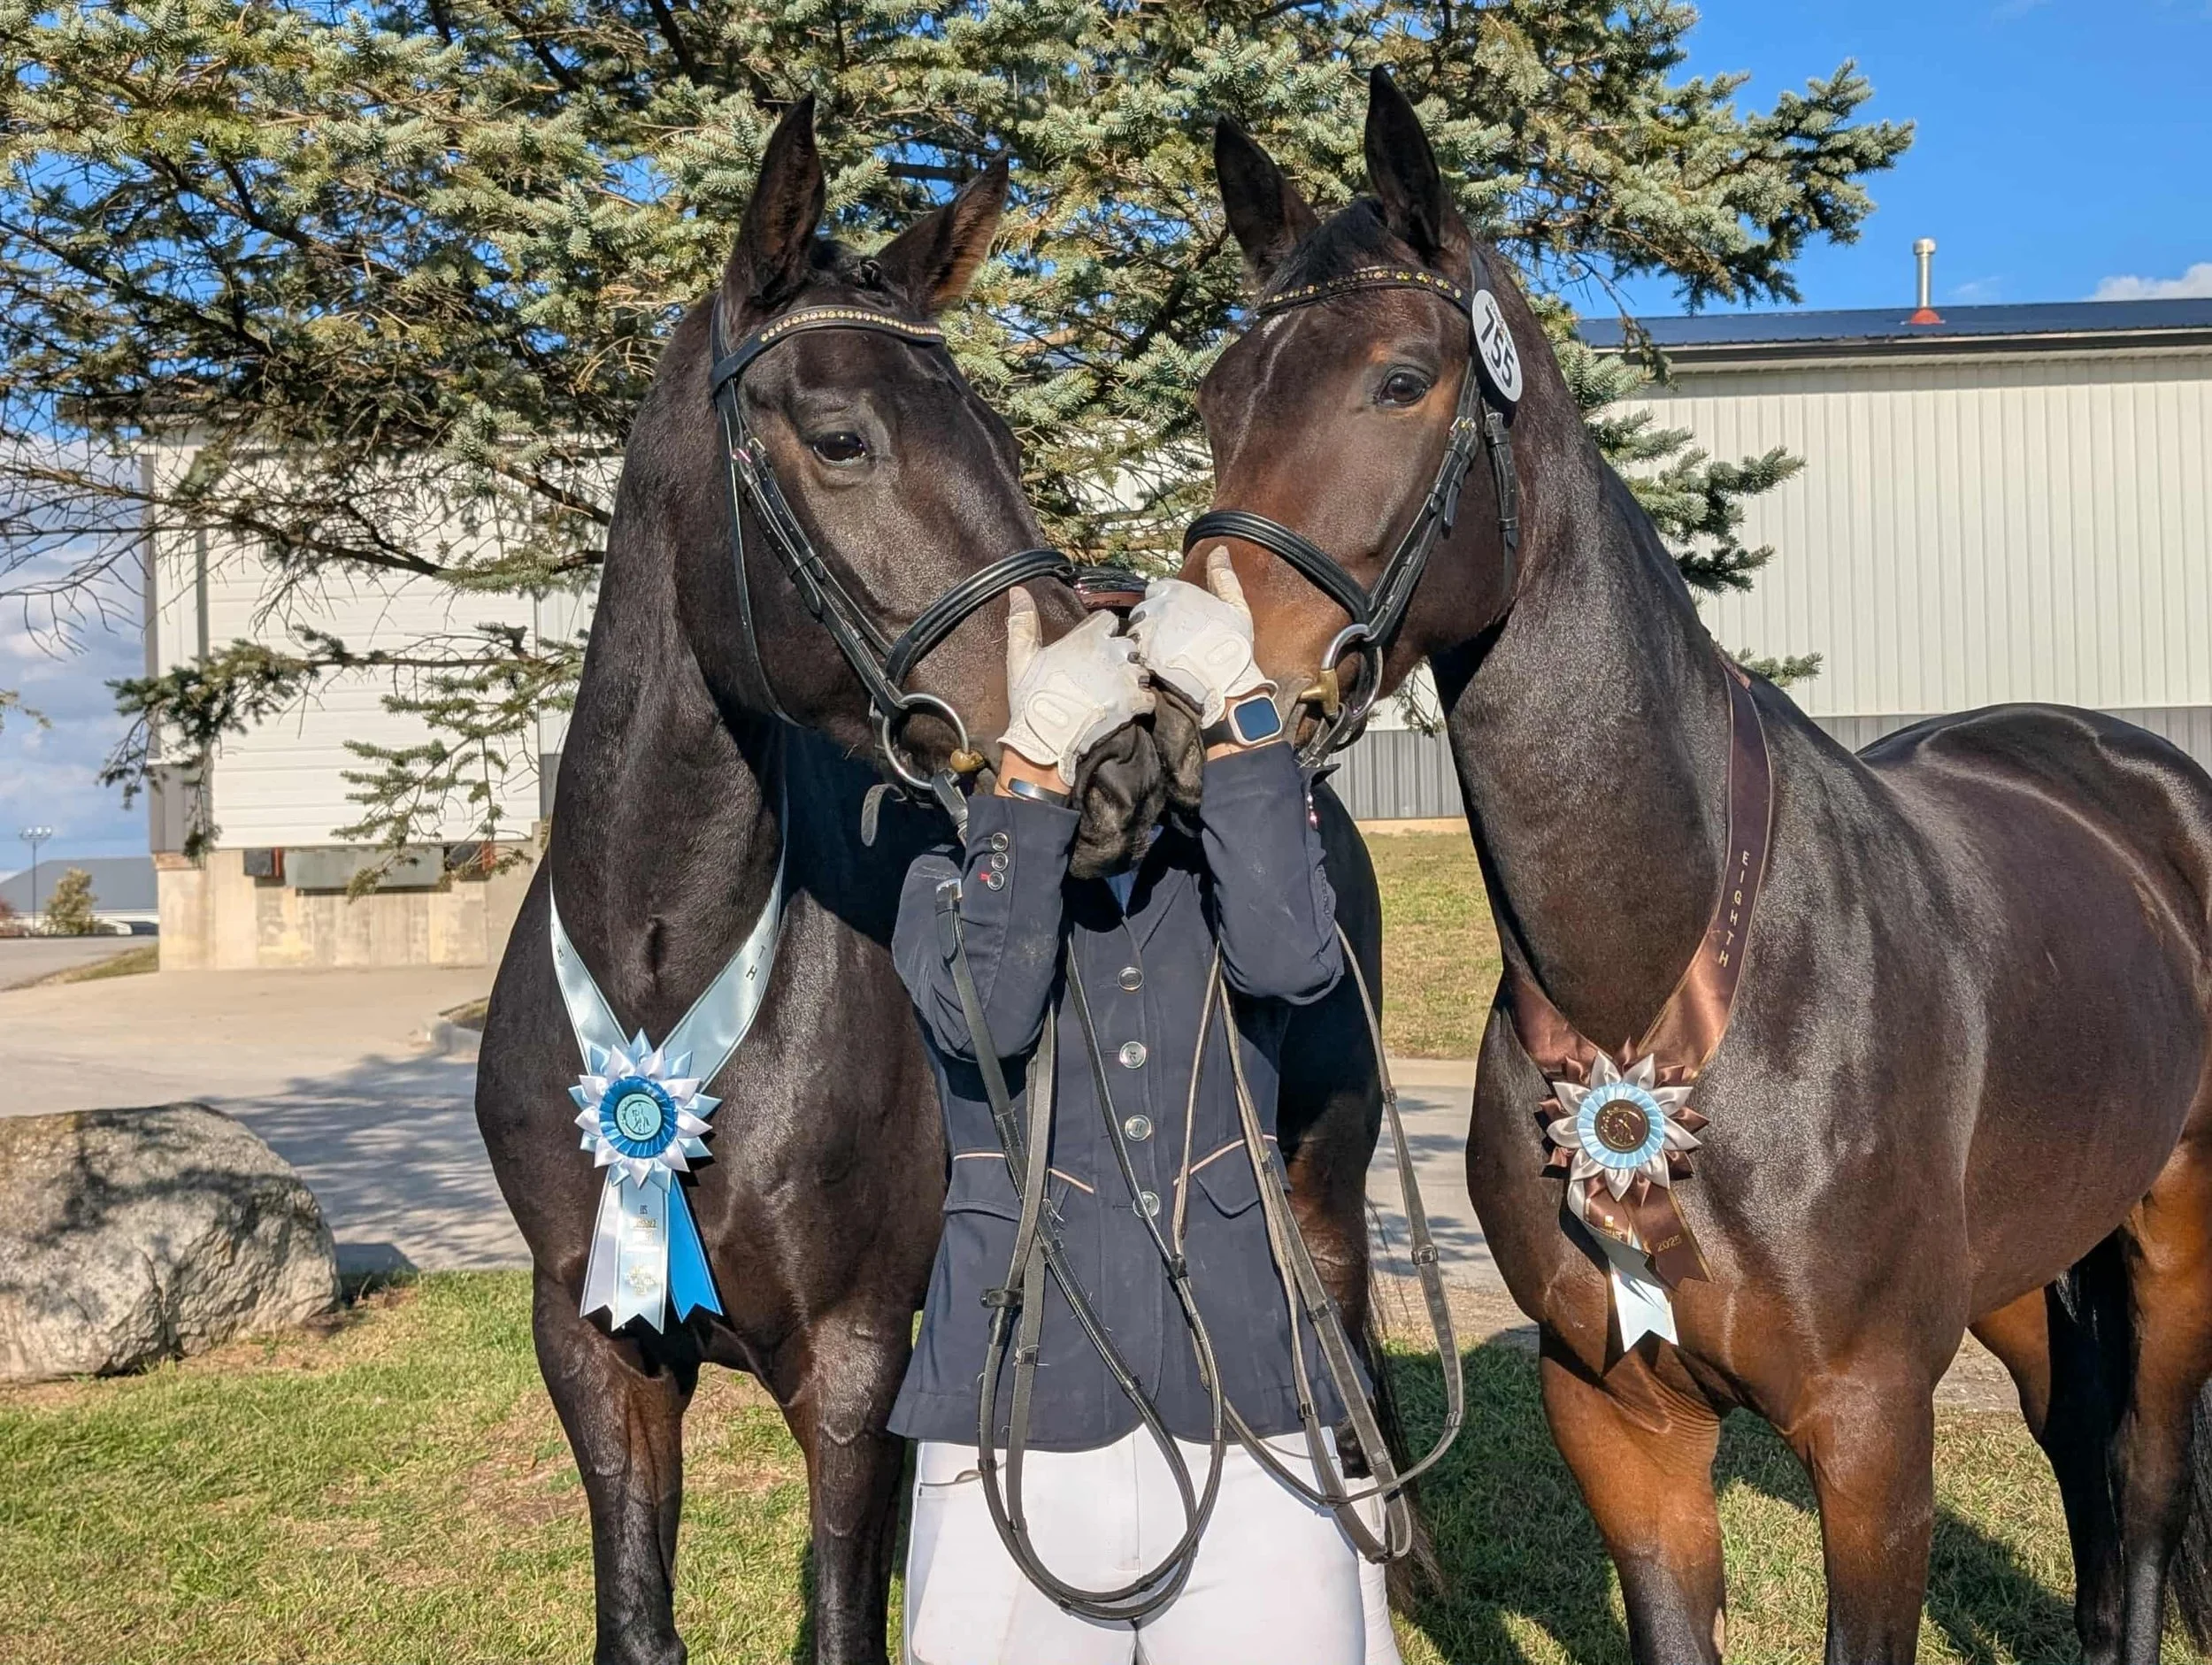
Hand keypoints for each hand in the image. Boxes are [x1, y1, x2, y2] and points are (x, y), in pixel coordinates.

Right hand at [997, 589, 1152, 778]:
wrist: (1045, 739)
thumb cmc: (1032, 698)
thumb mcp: (1021, 657)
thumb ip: (1023, 622)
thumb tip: (1017, 591)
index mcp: (1088, 637)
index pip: (1109, 619)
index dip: (1103, 631)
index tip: (1096, 644)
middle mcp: (1112, 652)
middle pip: (1129, 643)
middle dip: (1122, 655)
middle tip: (1107, 672)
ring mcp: (1125, 677)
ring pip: (1142, 669)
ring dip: (1133, 678)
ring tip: (1116, 691)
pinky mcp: (1134, 702)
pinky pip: (1149, 696)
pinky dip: (1141, 702)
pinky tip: (1127, 708)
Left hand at [1126, 546, 1274, 725]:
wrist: (1226, 685)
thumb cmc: (1234, 648)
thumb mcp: (1236, 607)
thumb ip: (1223, 576)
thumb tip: (1220, 549)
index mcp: (1177, 590)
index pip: (1158, 589)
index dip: (1167, 606)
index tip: (1180, 622)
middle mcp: (1157, 605)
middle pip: (1144, 609)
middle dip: (1154, 623)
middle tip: (1174, 642)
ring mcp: (1146, 630)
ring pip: (1136, 631)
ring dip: (1146, 641)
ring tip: (1166, 657)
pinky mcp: (1139, 654)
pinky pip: (1133, 652)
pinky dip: (1142, 659)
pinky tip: (1158, 669)